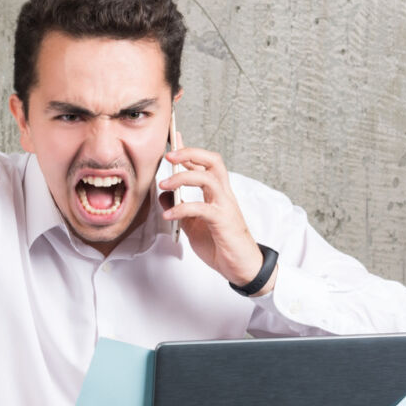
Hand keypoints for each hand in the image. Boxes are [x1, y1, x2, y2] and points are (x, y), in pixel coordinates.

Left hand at [158, 135, 276, 294]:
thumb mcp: (193, 226)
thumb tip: (164, 195)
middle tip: (169, 155)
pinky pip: (201, 208)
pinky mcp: (223, 221)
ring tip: (163, 184)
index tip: (173, 138)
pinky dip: (182, 208)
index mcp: (217, 194)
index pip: (205, 165)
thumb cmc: (220, 245)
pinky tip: (168, 215)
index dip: (189, 150)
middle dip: (190, 153)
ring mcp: (225, 206)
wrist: (241, 268)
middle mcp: (224, 195)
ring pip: (208, 179)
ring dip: (183, 177)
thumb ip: (180, 209)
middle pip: (212, 162)